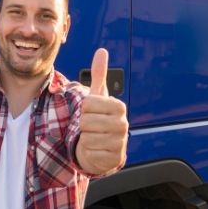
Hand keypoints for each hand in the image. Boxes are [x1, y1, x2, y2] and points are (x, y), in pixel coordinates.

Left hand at [76, 48, 127, 174]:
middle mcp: (123, 124)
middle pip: (86, 121)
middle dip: (84, 125)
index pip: (88, 104)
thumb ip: (99, 73)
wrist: (104, 146)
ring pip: (87, 137)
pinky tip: (97, 149)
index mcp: (119, 106)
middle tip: (93, 126)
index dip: (85, 109)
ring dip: (86, 139)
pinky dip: (89, 151)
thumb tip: (102, 50)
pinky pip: (90, 151)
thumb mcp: (98, 96)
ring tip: (95, 137)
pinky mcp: (114, 158)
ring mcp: (120, 142)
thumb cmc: (100, 118)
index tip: (93, 112)